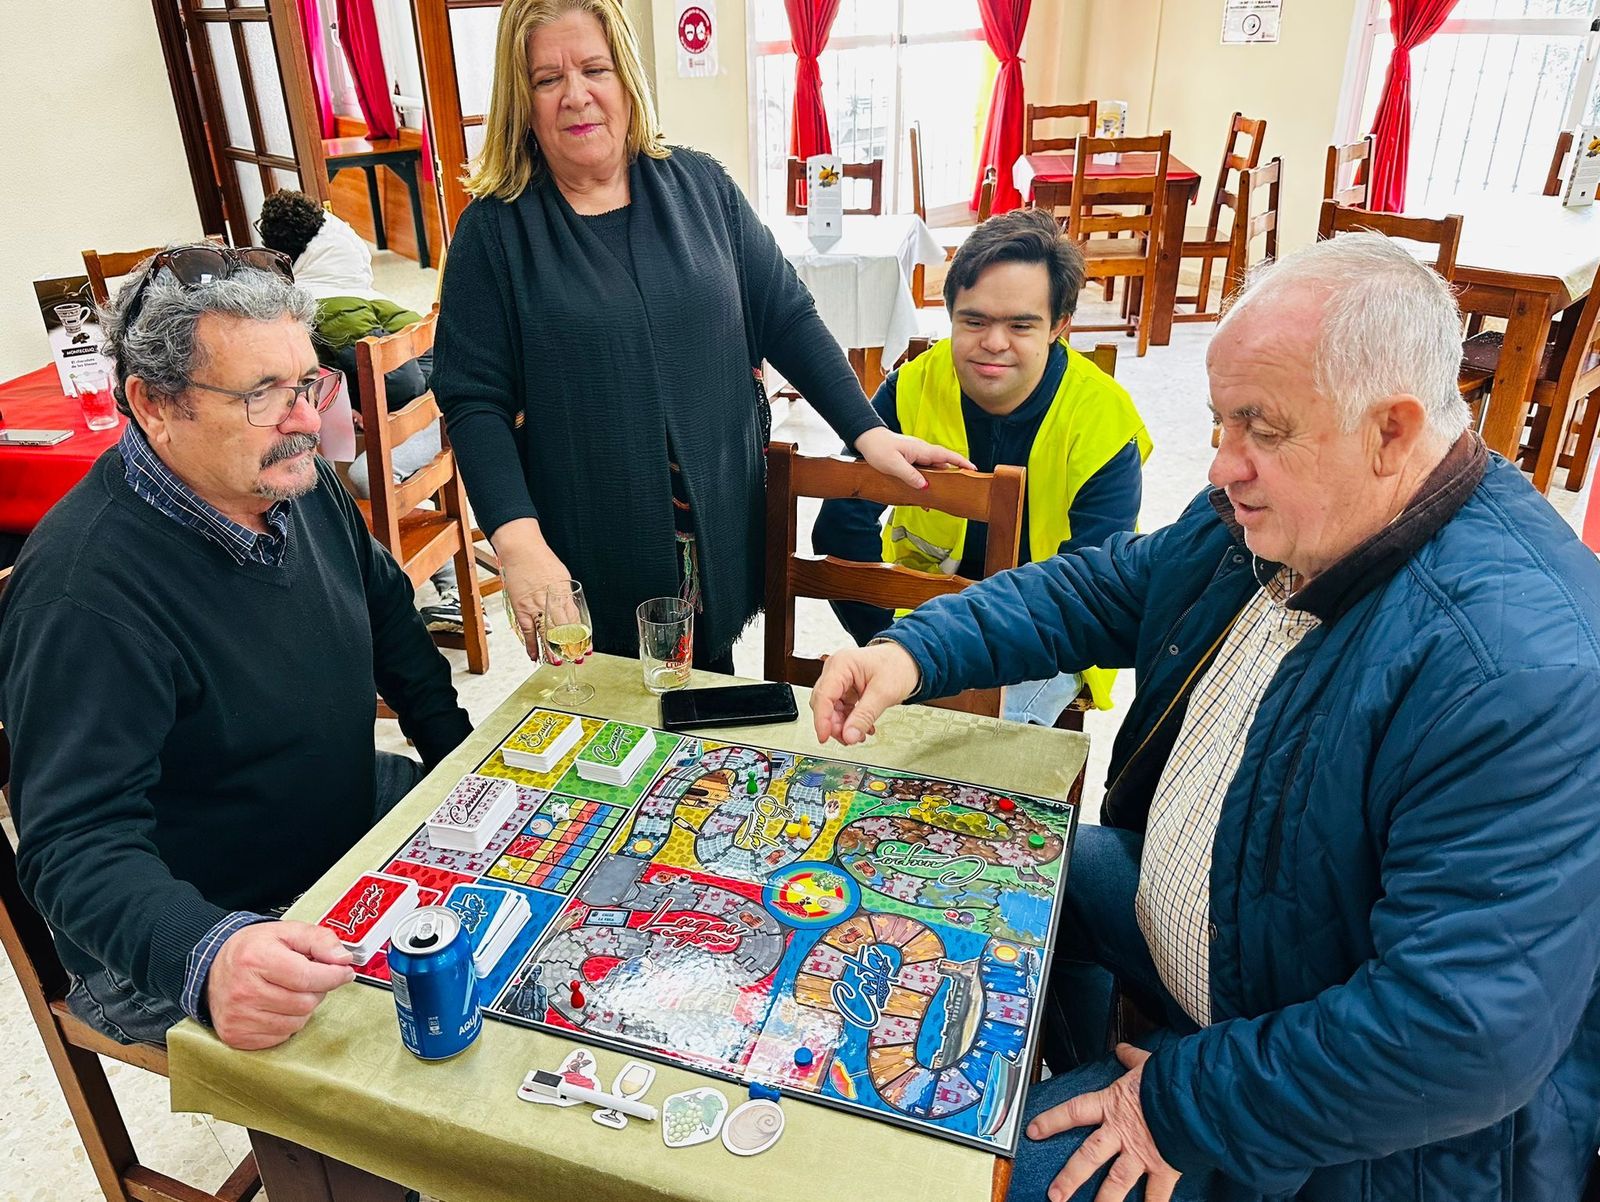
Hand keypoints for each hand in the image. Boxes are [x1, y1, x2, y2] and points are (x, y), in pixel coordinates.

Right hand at [204, 921, 355, 1050]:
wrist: (213, 968)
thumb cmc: (253, 950)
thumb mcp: (287, 931)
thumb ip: (320, 940)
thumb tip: (343, 958)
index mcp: (256, 959)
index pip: (307, 977)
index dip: (333, 976)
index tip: (344, 972)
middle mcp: (244, 991)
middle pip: (305, 1003)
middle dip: (316, 990)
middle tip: (307, 978)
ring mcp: (238, 1017)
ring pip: (296, 1023)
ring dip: (302, 1008)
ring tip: (289, 991)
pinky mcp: (237, 1036)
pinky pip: (281, 1037)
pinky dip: (287, 1023)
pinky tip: (276, 1007)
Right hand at [492, 518, 572, 660]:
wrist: (522, 550)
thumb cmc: (542, 561)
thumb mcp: (562, 578)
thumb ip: (566, 596)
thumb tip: (571, 612)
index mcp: (564, 594)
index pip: (575, 621)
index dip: (581, 637)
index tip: (587, 648)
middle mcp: (551, 602)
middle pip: (563, 630)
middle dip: (570, 647)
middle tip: (575, 659)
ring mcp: (535, 607)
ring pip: (546, 633)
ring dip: (552, 650)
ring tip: (558, 663)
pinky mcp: (521, 608)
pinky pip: (527, 631)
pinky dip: (531, 644)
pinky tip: (536, 655)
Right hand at [809, 642, 920, 745]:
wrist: (908, 661)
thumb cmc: (898, 666)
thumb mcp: (884, 693)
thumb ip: (864, 716)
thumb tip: (848, 736)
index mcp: (842, 664)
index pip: (823, 695)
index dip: (822, 719)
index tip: (824, 738)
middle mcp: (836, 670)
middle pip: (823, 703)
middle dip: (834, 724)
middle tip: (848, 739)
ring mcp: (840, 679)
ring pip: (830, 709)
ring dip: (842, 725)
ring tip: (859, 735)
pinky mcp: (845, 688)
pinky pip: (840, 709)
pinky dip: (849, 721)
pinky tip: (862, 728)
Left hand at [854, 427, 974, 489]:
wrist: (866, 439)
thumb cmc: (878, 449)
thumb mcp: (893, 464)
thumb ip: (910, 475)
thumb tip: (925, 486)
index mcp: (921, 450)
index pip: (946, 456)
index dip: (961, 462)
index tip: (973, 469)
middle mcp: (922, 451)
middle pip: (943, 463)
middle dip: (954, 473)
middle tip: (964, 486)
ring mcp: (916, 455)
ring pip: (933, 468)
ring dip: (940, 479)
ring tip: (945, 495)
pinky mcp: (910, 459)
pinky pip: (923, 470)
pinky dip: (927, 480)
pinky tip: (924, 492)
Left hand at [1026, 1044, 1181, 1201]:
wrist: (1197, 1096)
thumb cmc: (1171, 1078)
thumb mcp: (1146, 1063)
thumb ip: (1131, 1059)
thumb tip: (1123, 1049)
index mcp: (1113, 1105)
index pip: (1074, 1112)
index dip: (1052, 1122)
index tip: (1033, 1132)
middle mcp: (1122, 1133)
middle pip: (1088, 1157)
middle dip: (1070, 1178)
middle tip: (1055, 1195)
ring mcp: (1141, 1153)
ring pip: (1116, 1182)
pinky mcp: (1164, 1167)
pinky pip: (1155, 1195)